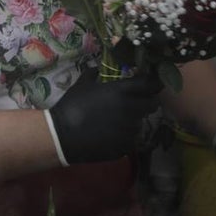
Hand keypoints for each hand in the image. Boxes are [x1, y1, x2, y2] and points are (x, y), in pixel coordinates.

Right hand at [47, 68, 161, 164]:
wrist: (62, 134)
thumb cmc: (72, 106)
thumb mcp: (81, 85)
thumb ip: (92, 74)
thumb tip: (96, 68)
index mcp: (122, 91)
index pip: (150, 84)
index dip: (153, 84)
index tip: (151, 84)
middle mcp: (131, 109)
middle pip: (152, 104)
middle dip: (148, 102)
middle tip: (139, 102)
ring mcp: (130, 130)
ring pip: (141, 123)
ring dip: (135, 120)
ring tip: (120, 121)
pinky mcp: (125, 146)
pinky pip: (131, 139)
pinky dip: (126, 137)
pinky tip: (113, 135)